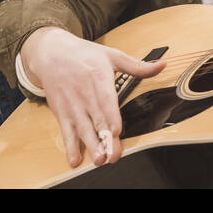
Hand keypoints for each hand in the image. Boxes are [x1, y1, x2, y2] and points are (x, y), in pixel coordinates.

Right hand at [20, 27, 165, 167]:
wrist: (51, 53)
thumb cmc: (82, 55)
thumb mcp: (111, 55)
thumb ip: (137, 66)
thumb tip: (161, 65)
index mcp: (98, 78)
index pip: (105, 100)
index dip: (110, 116)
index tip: (116, 130)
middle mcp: (85, 94)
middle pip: (97, 120)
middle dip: (105, 139)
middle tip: (113, 155)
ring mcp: (73, 106)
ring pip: (83, 129)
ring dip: (90, 146)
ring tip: (99, 159)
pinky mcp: (62, 113)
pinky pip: (66, 132)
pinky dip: (69, 146)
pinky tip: (74, 159)